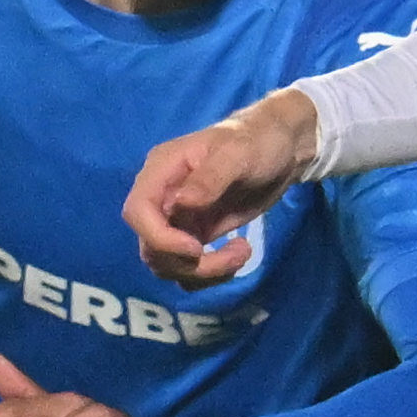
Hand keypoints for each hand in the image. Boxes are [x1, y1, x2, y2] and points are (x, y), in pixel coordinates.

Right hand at [126, 90, 315, 290]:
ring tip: (242, 252)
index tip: (196, 249)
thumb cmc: (257, 141)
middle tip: (234, 255)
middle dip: (187, 263)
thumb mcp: (237, 154)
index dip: (159, 238)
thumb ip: (209, 179)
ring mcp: (177, 220)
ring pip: (167, 264)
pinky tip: (239, 254)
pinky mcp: (195, 235)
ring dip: (203, 272)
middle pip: (150, 247)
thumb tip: (179, 205)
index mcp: (162, 170)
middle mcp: (162, 197)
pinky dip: (210, 275)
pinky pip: (187, 268)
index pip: (137, 212)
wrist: (279, 148)